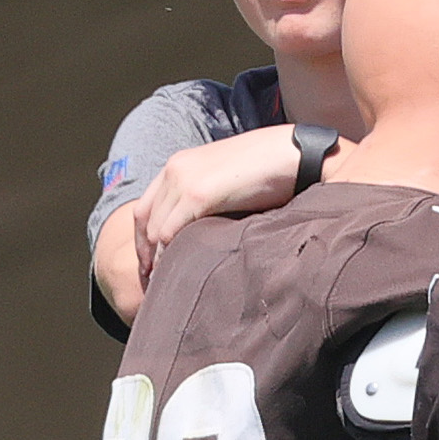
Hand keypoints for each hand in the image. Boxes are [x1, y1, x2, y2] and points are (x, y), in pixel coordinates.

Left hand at [133, 125, 308, 287]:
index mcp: (180, 165)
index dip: (145, 240)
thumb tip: (205, 232)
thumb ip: (211, 201)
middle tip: (153, 284)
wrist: (294, 153)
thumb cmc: (272, 170)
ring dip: (156, 260)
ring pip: (154, 231)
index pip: (147, 208)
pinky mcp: (197, 194)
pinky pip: (169, 233)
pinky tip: (176, 275)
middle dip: (145, 254)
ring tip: (165, 285)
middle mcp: (174, 169)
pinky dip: (168, 257)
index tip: (152, 267)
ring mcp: (183, 180)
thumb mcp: (229, 184)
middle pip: (144, 220)